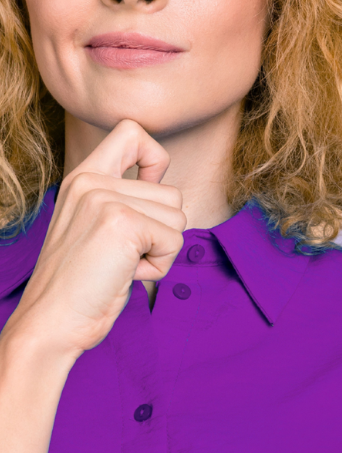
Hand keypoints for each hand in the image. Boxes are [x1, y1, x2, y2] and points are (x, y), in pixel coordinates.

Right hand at [8, 119, 186, 357]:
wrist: (51, 321)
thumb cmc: (80, 283)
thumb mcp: (94, 226)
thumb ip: (123, 200)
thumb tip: (170, 194)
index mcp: (82, 177)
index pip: (131, 131)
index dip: (156, 158)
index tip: (147, 189)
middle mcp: (91, 181)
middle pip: (172, 193)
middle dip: (161, 232)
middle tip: (123, 255)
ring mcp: (105, 199)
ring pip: (179, 217)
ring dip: (161, 250)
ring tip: (123, 264)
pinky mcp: (122, 223)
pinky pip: (174, 241)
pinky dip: (160, 266)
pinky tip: (125, 274)